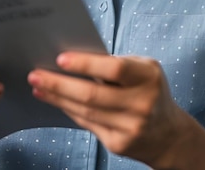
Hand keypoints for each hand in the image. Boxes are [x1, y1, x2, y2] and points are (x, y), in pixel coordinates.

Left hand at [28, 52, 186, 167]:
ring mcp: (131, 127)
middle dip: (59, 84)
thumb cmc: (149, 90)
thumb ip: (115, 64)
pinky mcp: (119, 144)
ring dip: (57, 98)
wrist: (169, 134)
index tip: (60, 59)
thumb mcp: (142, 70)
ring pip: (85, 112)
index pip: (114, 69)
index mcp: (148, 77)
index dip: (86, 64)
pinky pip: (87, 124)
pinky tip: (55, 101)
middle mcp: (142, 104)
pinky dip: (68, 110)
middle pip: (92, 95)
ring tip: (38, 86)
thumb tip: (74, 59)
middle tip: (35, 74)